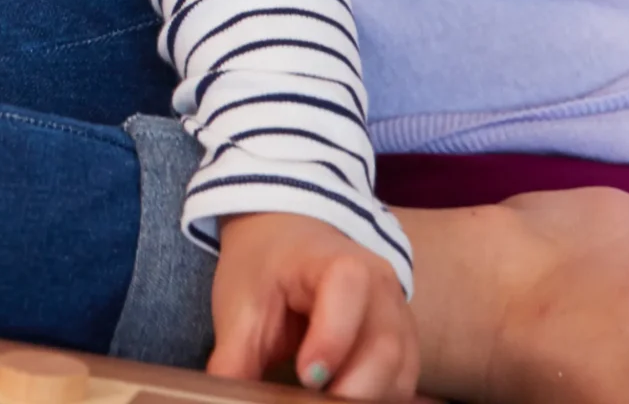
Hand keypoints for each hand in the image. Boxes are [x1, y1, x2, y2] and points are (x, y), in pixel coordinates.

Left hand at [209, 212, 416, 399]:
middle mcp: (381, 288)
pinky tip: (338, 402)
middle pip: (384, 347)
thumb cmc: (266, 268)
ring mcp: (399, 318)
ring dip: (363, 400)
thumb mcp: (240, 305)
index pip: (349, 291)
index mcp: (337, 262)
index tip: (305, 376)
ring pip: (399, 374)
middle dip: (351, 390)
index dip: (332, 338)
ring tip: (318, 403)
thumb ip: (234, 358)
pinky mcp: (404, 346)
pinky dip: (374, 402)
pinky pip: (401, 385)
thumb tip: (225, 398)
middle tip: (310, 403)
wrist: (289, 240)